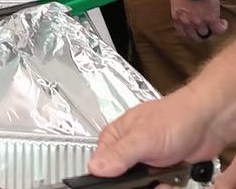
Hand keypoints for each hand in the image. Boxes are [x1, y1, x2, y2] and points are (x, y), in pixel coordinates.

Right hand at [88, 85, 227, 178]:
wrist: (207, 123)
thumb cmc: (175, 118)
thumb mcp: (143, 138)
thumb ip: (119, 154)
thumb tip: (94, 166)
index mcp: (115, 136)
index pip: (100, 164)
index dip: (109, 177)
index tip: (126, 181)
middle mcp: (128, 148)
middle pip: (121, 177)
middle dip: (137, 184)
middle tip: (149, 179)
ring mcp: (145, 159)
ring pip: (140, 184)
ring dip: (153, 186)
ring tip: (163, 179)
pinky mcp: (161, 168)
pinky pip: (156, 185)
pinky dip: (164, 186)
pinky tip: (170, 180)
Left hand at [170, 0, 226, 41]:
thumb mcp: (175, 0)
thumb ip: (179, 9)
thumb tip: (183, 12)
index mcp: (177, 17)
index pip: (182, 33)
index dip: (189, 33)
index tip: (193, 31)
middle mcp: (187, 22)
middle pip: (194, 37)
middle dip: (199, 34)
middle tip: (204, 30)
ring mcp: (199, 22)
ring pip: (206, 34)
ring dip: (210, 30)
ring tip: (214, 24)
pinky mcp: (211, 19)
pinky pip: (218, 30)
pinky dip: (222, 27)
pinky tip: (222, 22)